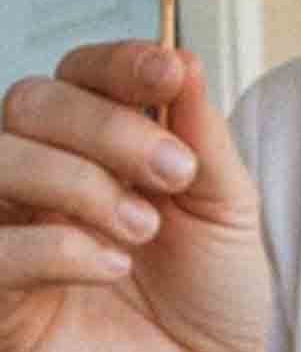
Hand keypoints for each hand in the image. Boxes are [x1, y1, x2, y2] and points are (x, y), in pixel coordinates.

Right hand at [0, 42, 270, 351]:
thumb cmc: (210, 292)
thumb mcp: (226, 203)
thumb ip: (201, 134)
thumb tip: (182, 59)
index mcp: (100, 142)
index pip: (81, 71)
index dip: (119, 61)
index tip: (168, 74)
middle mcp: (44, 175)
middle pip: (31, 101)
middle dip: (109, 126)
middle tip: (173, 173)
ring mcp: (12, 230)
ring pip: (1, 160)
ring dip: (84, 183)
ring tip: (145, 228)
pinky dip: (56, 246)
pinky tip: (111, 266)